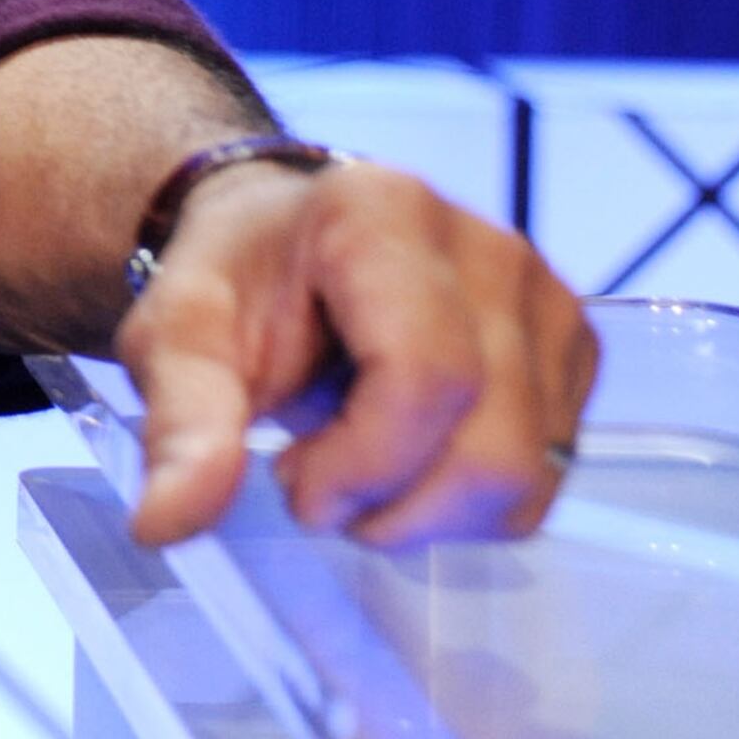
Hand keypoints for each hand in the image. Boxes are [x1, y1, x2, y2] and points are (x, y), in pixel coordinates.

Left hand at [118, 158, 595, 549]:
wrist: (284, 246)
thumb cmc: (235, 284)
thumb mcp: (175, 340)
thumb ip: (180, 423)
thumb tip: (166, 523)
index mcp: (384, 214)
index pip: (424, 378)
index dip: (364, 466)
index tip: (291, 479)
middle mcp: (489, 246)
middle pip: (493, 444)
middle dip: (394, 504)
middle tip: (315, 482)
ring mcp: (547, 296)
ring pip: (530, 472)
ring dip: (430, 511)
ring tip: (356, 466)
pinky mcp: (572, 347)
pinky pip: (548, 475)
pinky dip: (469, 502)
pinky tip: (408, 458)